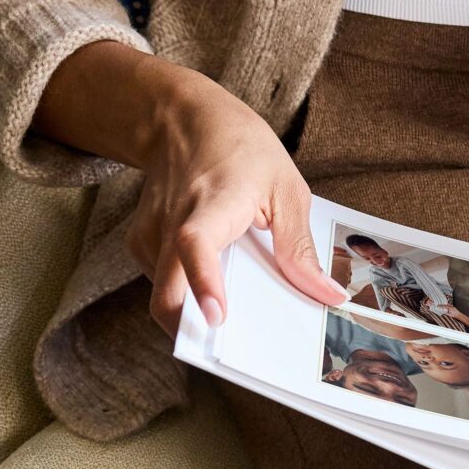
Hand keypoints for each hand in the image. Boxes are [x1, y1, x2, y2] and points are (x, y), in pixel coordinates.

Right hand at [125, 62, 344, 330]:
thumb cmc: (241, 150)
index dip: (204, 283)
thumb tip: (327, 296)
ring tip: (232, 306)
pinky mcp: (141, 244)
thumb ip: (301, 248)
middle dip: (194, 330)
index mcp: (213, 202)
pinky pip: (164, 285)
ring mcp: (151, 235)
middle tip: (236, 349)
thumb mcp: (287, 188)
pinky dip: (189, 293)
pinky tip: (215, 280)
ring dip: (195, 313)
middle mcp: (173, 221)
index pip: (196, 245)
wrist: (182, 119)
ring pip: (165, 296)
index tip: (217, 317)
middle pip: (166, 292)